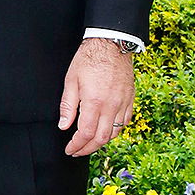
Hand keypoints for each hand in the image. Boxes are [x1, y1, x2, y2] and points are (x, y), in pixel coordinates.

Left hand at [58, 39, 133, 157]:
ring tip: (89, 143)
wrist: (112, 43)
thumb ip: (68, 106)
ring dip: (101, 142)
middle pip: (101, 138)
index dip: (77, 145)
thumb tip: (64, 126)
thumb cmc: (89, 59)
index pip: (86, 133)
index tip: (69, 149)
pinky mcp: (131, 98)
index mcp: (95, 102)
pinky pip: (125, 121)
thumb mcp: (71, 80)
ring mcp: (123, 103)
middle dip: (88, 149)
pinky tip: (106, 131)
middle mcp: (112, 105)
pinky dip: (115, 130)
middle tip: (77, 151)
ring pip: (115, 132)